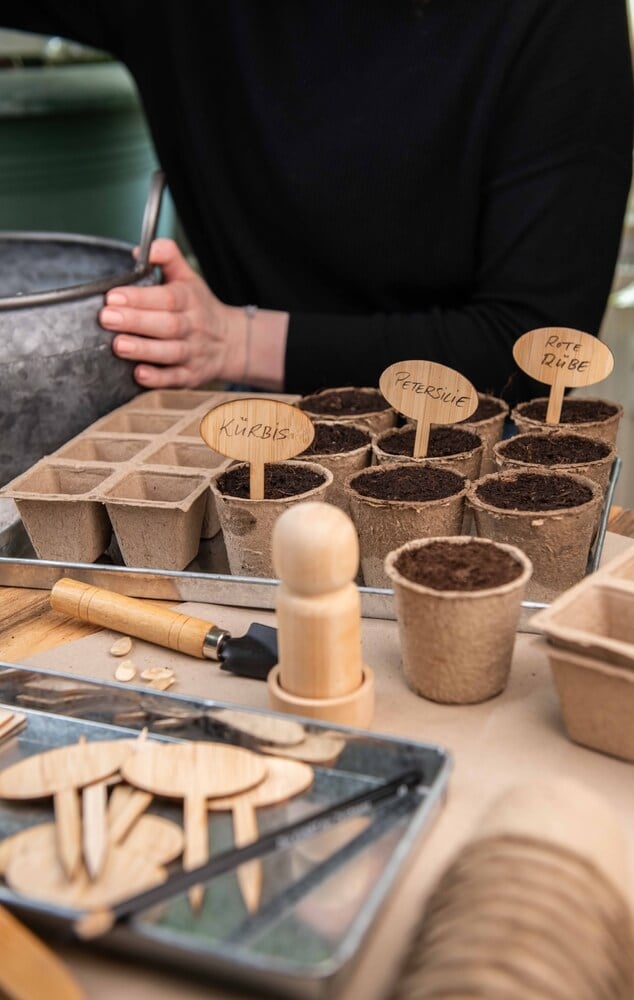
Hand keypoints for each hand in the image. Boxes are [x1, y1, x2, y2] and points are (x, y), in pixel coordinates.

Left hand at [100, 238, 286, 389]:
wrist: (231, 343)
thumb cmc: (199, 307)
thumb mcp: (188, 278)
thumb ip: (167, 257)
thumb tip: (140, 251)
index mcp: (191, 300)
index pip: (168, 298)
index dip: (140, 298)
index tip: (113, 296)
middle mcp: (194, 327)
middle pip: (168, 325)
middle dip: (136, 322)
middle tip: (107, 318)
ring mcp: (193, 353)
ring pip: (171, 353)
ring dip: (144, 350)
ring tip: (118, 345)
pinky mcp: (191, 376)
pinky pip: (176, 379)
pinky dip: (158, 379)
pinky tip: (139, 374)